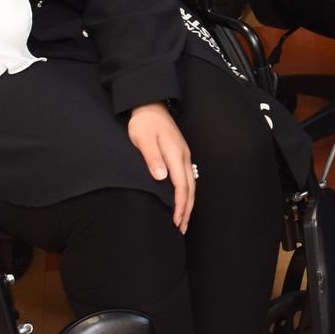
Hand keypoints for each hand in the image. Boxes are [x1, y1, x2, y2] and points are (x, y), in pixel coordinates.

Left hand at [128, 102, 193, 232]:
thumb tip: (161, 177)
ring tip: (182, 221)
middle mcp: (184, 156)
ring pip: (190, 184)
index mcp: (175, 154)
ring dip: (187, 204)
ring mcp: (184, 155)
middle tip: (180, 229)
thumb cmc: (144, 123)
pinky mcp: (180, 155)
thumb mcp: (144, 139)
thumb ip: (152, 158)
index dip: (179, 205)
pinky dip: (186, 194)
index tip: (175, 221)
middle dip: (186, 210)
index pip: (181, 185)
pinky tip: (182, 201)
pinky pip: (187, 178)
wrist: (150, 104)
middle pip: (190, 188)